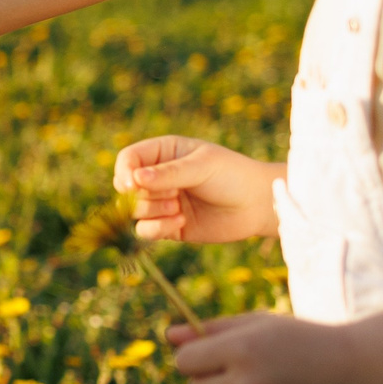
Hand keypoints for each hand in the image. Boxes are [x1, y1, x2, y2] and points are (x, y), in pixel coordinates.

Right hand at [114, 136, 282, 242]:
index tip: (131, 184)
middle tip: (171, 195)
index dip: (124, 171)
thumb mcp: (201, 167)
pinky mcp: (169, 225)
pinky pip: (145, 230)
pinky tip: (181, 221)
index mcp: (164, 153)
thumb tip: (134, 179)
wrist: (258, 204)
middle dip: (143, 195)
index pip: (129, 159)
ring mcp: (163, 202)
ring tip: (178, 208)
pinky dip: (157, 229)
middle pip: (127, 188)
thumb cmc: (232, 175)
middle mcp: (158, 177)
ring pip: (135, 210)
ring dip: (152, 211)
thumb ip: (168, 173)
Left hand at [169, 313, 362, 383]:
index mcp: (242, 350)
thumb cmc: (298, 340)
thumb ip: (209, 330)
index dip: (195, 356)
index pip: (185, 361)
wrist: (350, 370)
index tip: (213, 353)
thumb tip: (168, 335)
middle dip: (209, 378)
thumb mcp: (256, 324)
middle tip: (240, 369)